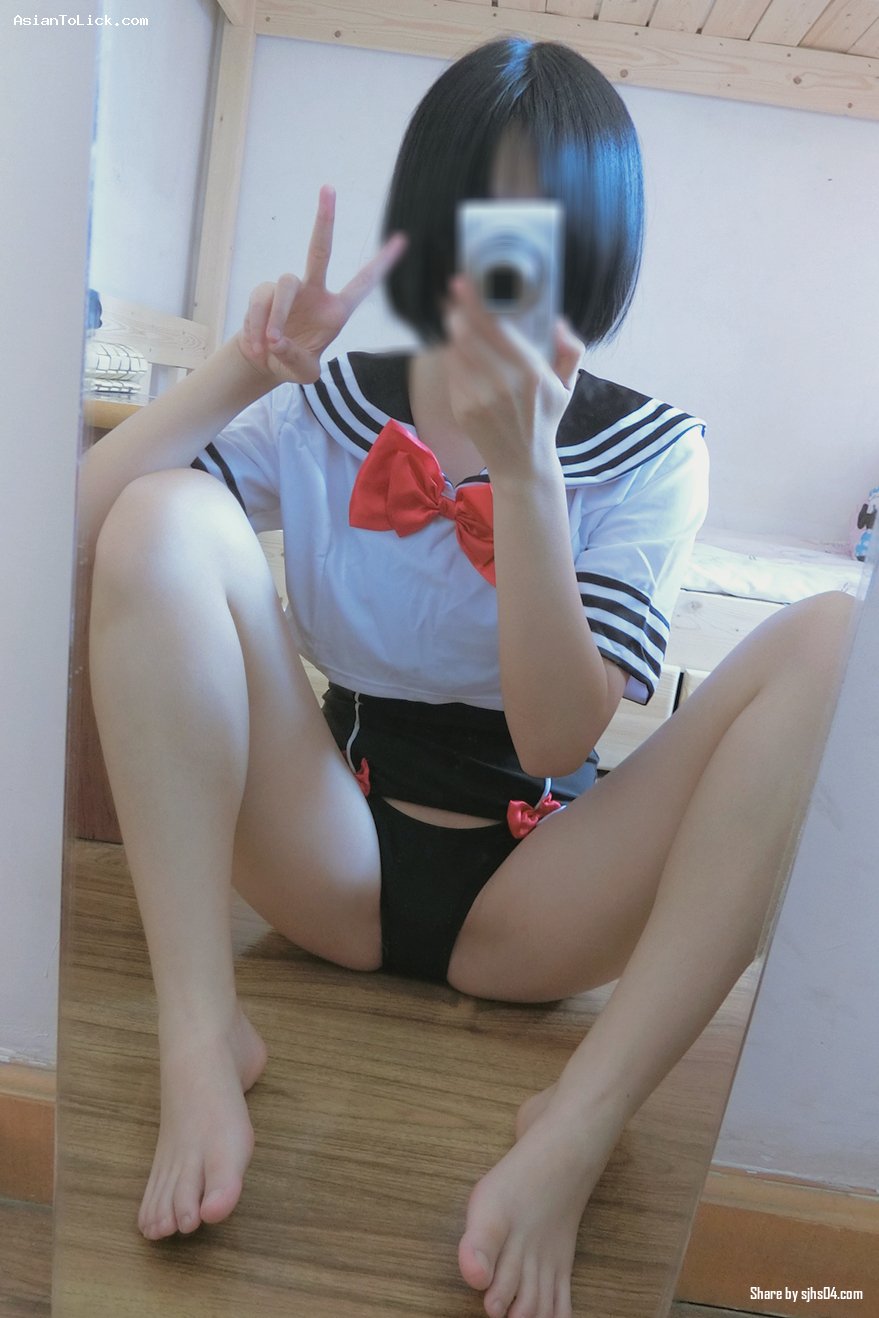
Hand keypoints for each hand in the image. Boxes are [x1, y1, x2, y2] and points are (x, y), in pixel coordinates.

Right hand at [236, 184, 406, 384]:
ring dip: (276, 318)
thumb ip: (296, 360)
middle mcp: (314, 291)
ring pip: (284, 286)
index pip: (363, 283)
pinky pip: (260, 301)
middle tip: (328, 188)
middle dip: (324, 220)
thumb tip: (277, 340)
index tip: (403, 239)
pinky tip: (257, 346)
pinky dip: (256, 325)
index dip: (382, 263)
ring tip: (269, 345)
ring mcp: (288, 288)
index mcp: (336, 310)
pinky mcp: (264, 292)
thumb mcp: (304, 374)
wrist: (264, 362)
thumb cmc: (292, 363)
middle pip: (319, 251)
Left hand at [441, 274, 583, 482]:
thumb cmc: (544, 419)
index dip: (475, 304)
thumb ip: (571, 350)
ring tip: (454, 317)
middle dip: (458, 310)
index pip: (496, 328)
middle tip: (454, 294)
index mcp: (531, 372)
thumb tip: (559, 323)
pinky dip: (452, 356)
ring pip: (457, 351)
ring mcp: (480, 397)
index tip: (464, 285)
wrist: (522, 462)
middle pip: (469, 335)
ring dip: (453, 330)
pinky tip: (456, 348)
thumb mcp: (567, 385)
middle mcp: (504, 384)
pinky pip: (452, 373)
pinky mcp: (463, 408)